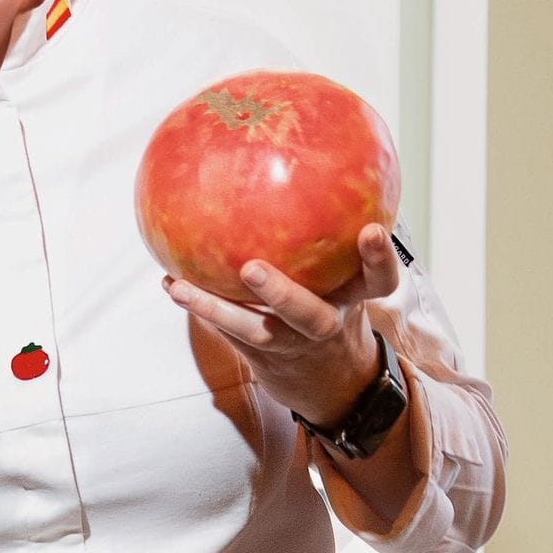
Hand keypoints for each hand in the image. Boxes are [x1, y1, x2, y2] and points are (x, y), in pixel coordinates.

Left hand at [164, 223, 403, 426]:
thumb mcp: (346, 279)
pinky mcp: (262, 358)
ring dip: (215, 308)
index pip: (379, 279)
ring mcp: (292, 345)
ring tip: (181, 287)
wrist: (332, 385)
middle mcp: (325, 324)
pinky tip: (172, 282)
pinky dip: (199, 307)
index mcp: (352, 299)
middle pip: (310, 315)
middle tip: (250, 269)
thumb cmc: (332, 307)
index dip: (379, 257)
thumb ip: (334, 239)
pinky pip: (228, 332)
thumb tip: (299, 167)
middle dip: (281, 294)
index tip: (373, 230)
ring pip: (256, 332)